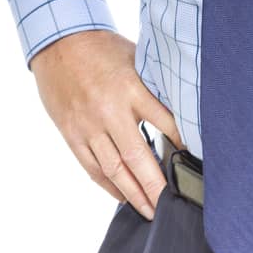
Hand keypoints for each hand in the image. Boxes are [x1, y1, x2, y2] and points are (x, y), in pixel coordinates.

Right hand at [30, 29, 182, 217]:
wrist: (58, 42)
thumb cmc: (102, 49)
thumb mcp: (135, 58)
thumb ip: (153, 85)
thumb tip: (180, 109)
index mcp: (131, 88)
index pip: (164, 122)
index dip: (181, 144)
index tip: (194, 161)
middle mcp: (110, 110)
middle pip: (138, 156)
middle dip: (155, 185)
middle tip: (171, 205)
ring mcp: (88, 125)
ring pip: (113, 168)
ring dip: (133, 193)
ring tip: (150, 210)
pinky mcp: (71, 134)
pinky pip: (91, 166)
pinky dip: (108, 185)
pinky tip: (123, 196)